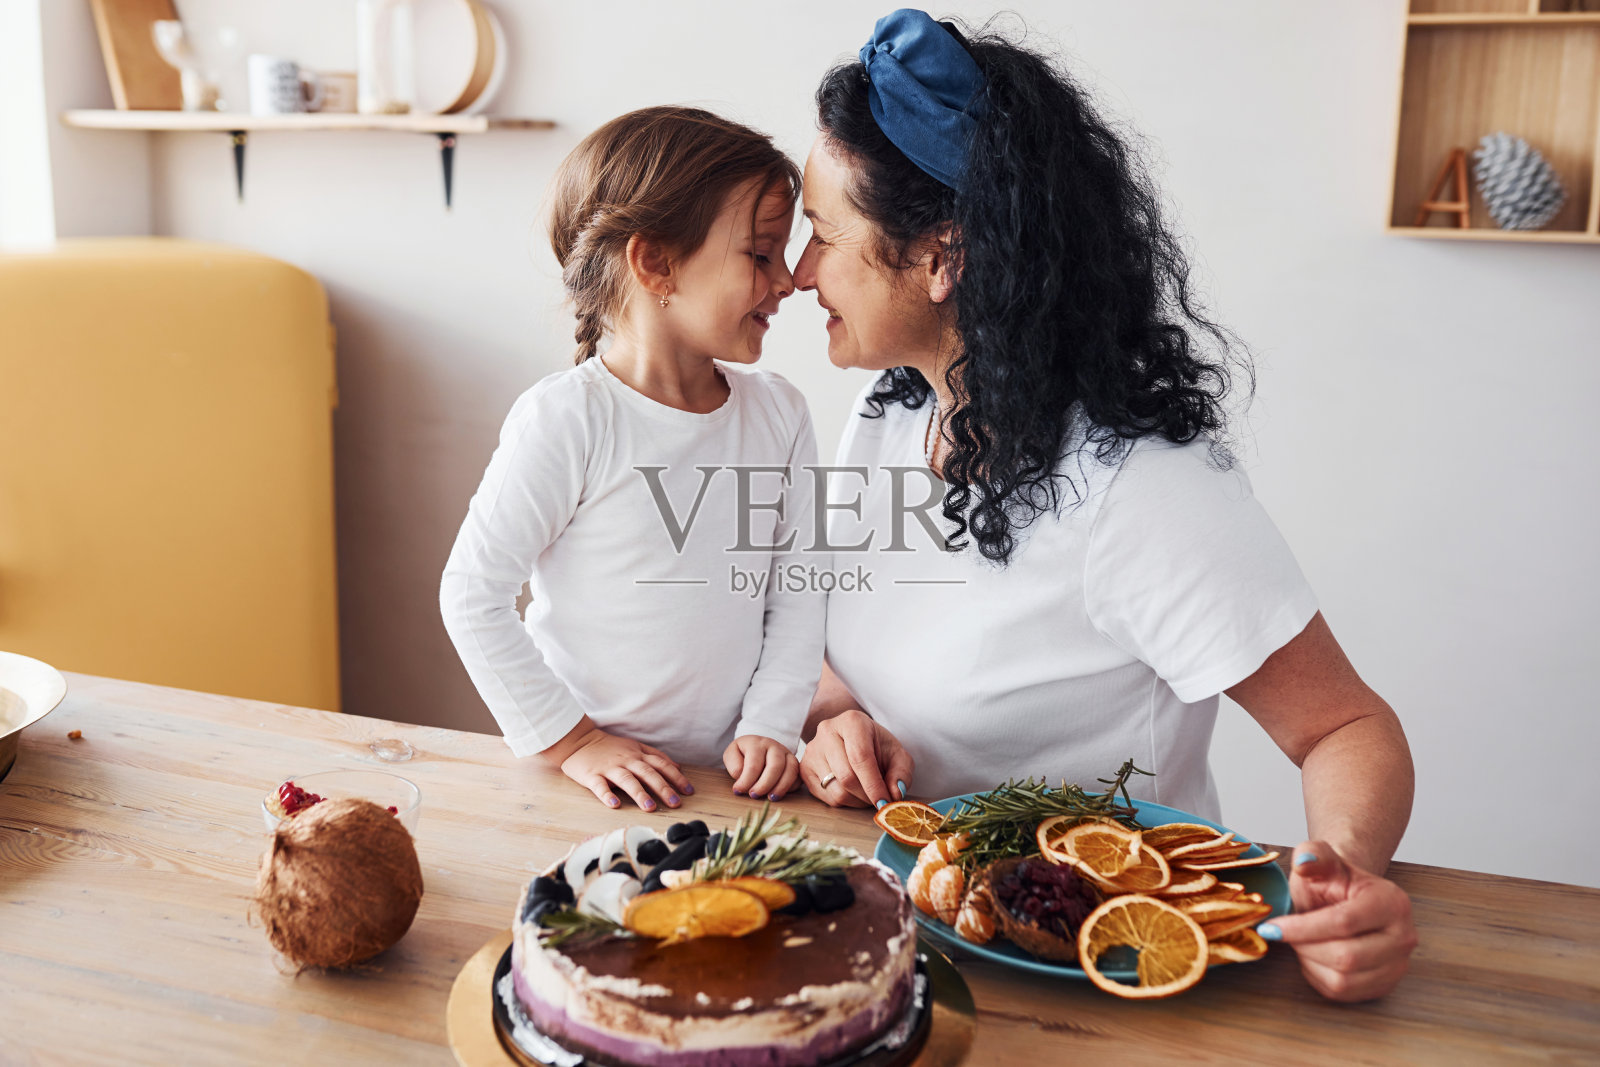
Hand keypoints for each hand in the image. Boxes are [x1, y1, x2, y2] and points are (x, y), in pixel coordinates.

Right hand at [551, 723, 692, 811]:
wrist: (579, 741)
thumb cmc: (609, 747)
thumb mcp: (635, 746)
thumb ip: (655, 756)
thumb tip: (677, 766)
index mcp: (637, 754)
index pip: (661, 765)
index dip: (676, 777)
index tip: (689, 791)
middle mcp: (626, 760)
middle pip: (648, 773)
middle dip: (663, 788)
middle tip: (676, 803)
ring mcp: (609, 768)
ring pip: (627, 779)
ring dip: (639, 793)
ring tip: (650, 807)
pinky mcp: (592, 775)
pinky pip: (600, 786)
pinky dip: (607, 795)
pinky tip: (614, 804)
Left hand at [723, 736, 799, 800]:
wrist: (757, 746)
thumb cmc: (743, 754)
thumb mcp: (731, 754)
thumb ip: (733, 764)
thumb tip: (741, 776)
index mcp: (756, 743)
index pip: (754, 764)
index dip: (746, 780)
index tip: (738, 791)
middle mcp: (774, 746)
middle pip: (775, 766)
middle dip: (765, 784)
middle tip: (754, 796)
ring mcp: (787, 754)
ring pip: (791, 769)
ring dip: (781, 787)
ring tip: (770, 798)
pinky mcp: (794, 763)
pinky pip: (798, 775)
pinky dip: (791, 786)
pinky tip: (780, 794)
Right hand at [800, 709, 913, 807]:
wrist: (852, 737)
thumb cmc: (876, 745)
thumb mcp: (897, 754)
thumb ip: (901, 773)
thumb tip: (894, 793)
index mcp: (851, 722)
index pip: (860, 758)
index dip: (874, 785)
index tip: (885, 803)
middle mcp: (826, 732)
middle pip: (846, 777)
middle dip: (867, 796)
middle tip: (879, 800)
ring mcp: (812, 750)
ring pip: (835, 790)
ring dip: (856, 801)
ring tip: (867, 794)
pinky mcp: (804, 768)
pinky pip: (825, 797)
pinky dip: (844, 802)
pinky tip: (852, 793)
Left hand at [1259, 840, 1418, 1001]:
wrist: (1348, 898)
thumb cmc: (1332, 881)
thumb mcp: (1320, 861)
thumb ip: (1312, 855)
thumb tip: (1304, 860)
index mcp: (1391, 902)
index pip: (1344, 922)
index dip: (1302, 928)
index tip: (1271, 927)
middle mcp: (1404, 936)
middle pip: (1346, 957)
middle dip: (1305, 946)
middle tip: (1287, 933)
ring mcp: (1398, 965)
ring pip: (1343, 980)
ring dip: (1310, 962)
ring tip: (1302, 941)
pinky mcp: (1384, 986)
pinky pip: (1343, 993)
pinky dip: (1318, 976)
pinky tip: (1313, 955)